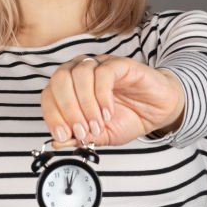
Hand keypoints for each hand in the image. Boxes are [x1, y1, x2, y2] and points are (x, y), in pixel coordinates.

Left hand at [41, 55, 185, 147]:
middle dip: (67, 109)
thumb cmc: (129, 117)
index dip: (53, 116)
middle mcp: (81, 72)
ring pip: (79, 75)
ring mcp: (100, 65)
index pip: (49, 95)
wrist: (157, 111)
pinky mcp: (120, 64)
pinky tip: (108, 111)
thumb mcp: (101, 136)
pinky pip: (103, 73)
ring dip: (86, 104)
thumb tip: (58, 142)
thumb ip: (79, 138)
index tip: (64, 135)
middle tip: (82, 130)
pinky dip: (102, 95)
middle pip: (59, 80)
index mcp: (71, 87)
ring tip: (98, 123)